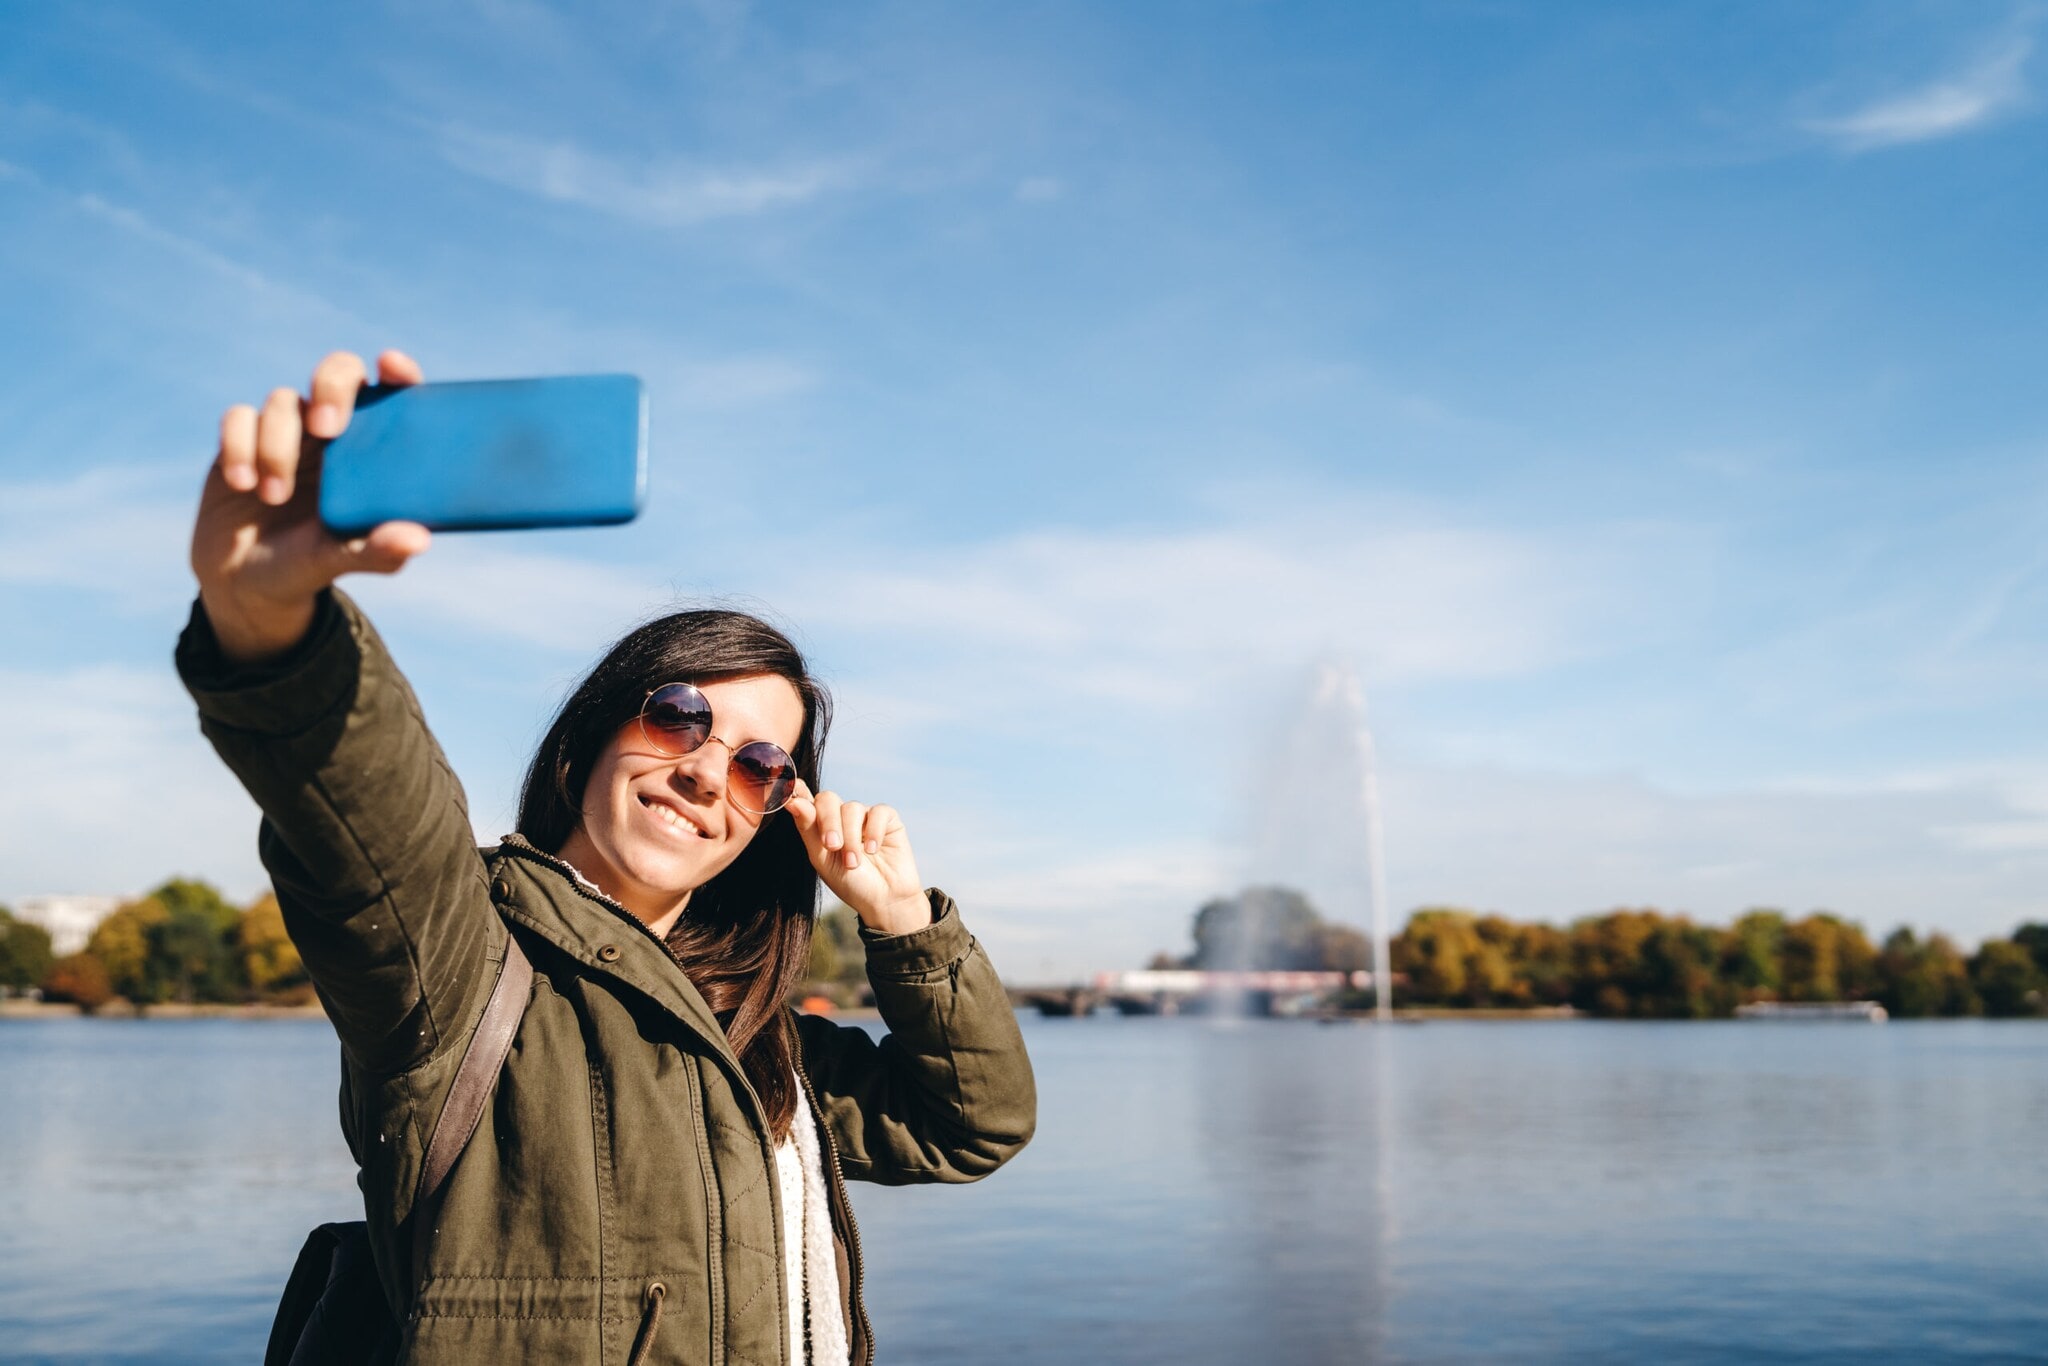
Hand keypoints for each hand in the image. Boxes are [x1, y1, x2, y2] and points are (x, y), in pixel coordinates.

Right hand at [190, 349, 431, 661]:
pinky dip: (239, 445)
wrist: (246, 582)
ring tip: (273, 497)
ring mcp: (286, 430)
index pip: (393, 394)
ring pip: (282, 400)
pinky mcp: (241, 438)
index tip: (391, 365)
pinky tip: (243, 483)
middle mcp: (331, 432)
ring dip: (277, 446)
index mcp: (371, 451)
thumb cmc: (308, 565)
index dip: (397, 371)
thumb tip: (419, 540)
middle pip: (338, 371)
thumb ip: (379, 550)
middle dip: (332, 386)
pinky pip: (238, 417)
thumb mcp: (342, 560)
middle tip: (327, 429)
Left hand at [785, 782, 931, 935]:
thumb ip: (808, 830)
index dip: (798, 791)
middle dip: (829, 822)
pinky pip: (878, 811)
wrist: (884, 900)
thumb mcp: (823, 860)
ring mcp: (864, 816)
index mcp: (820, 826)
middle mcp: (841, 816)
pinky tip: (873, 850)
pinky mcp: (888, 819)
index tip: (793, 790)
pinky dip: (874, 831)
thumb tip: (793, 802)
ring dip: (852, 838)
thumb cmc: (851, 883)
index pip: (806, 800)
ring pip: (852, 808)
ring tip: (854, 863)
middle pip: (828, 799)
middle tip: (832, 846)